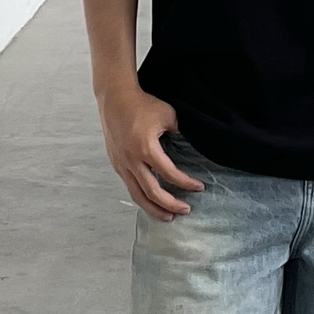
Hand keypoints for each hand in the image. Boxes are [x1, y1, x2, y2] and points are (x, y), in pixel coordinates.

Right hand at [97, 81, 204, 222]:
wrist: (115, 97)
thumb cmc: (142, 104)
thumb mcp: (168, 115)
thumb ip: (181, 132)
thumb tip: (193, 144)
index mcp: (146, 148)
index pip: (170, 174)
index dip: (186, 184)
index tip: (199, 187)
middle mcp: (132, 160)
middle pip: (152, 193)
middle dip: (170, 205)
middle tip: (186, 210)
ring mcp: (122, 163)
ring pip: (137, 195)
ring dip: (153, 209)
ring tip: (168, 216)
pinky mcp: (116, 163)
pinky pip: (129, 186)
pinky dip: (141, 197)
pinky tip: (151, 201)